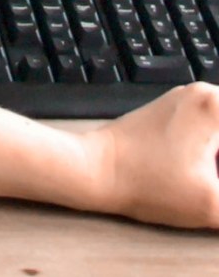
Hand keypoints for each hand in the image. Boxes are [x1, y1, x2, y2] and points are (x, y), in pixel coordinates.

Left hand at [85, 82, 218, 227]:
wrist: (93, 170)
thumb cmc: (146, 184)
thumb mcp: (213, 205)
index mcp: (217, 105)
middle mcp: (203, 93)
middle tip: (215, 183)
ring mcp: (186, 99)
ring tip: (211, 180)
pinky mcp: (174, 112)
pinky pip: (213, 127)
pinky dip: (218, 150)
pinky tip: (211, 173)